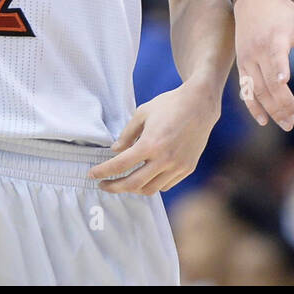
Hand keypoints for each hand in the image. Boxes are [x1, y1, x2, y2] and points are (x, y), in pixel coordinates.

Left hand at [87, 79, 219, 195]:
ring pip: (150, 189)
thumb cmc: (170, 104)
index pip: (120, 165)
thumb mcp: (143, 112)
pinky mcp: (187, 168)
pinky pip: (165, 185)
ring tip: (124, 182)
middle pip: (133, 184)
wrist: (201, 104)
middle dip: (114, 187)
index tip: (92, 174)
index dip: (103, 172)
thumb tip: (116, 151)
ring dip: (133, 188)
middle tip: (103, 184)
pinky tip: (145, 177)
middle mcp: (164, 159)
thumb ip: (127, 134)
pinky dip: (152, 185)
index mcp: (150, 144)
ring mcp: (178, 166)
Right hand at [233, 0, 293, 130]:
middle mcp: (258, 49)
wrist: (253, 0)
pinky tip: (264, 121)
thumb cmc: (283, 12)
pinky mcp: (241, 65)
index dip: (280, 68)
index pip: (276, 54)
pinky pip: (245, 90)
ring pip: (258, 90)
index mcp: (276, 36)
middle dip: (283, 104)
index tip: (284, 81)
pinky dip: (253, 106)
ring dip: (272, 110)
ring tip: (287, 125)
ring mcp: (247, 59)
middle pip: (269, 81)